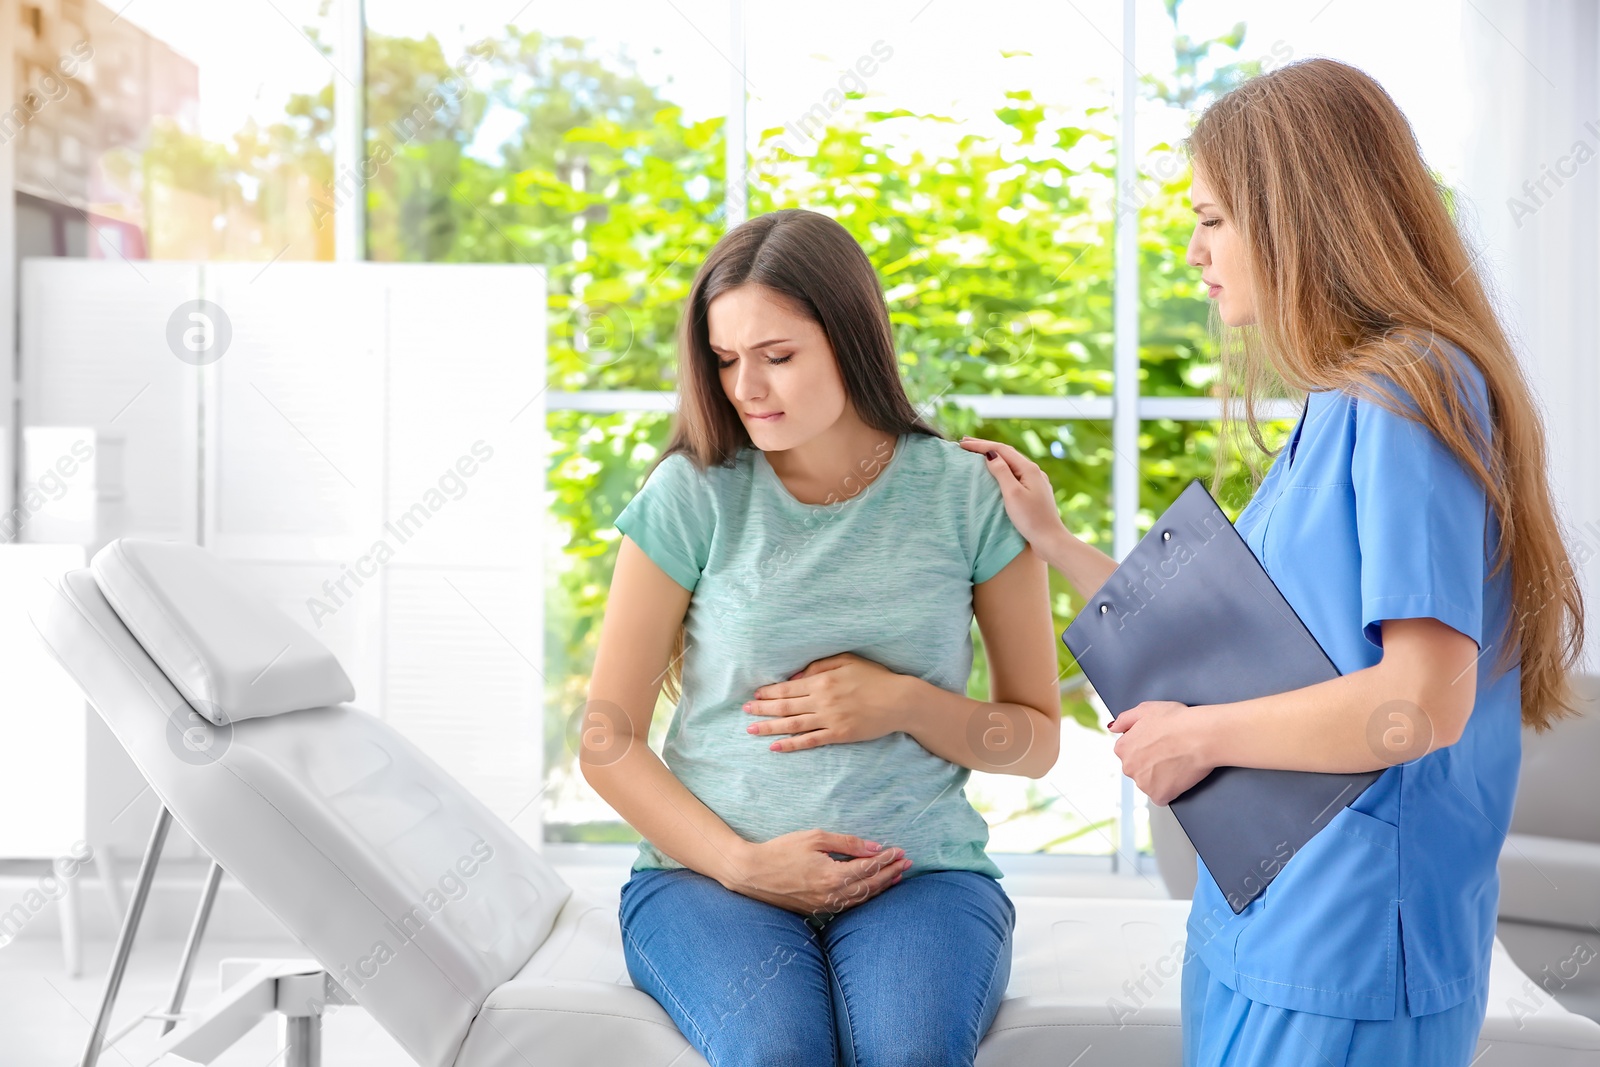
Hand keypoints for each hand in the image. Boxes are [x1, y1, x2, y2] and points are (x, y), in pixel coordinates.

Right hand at [728, 830, 912, 918]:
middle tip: (907, 863)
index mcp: (833, 876)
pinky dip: (863, 896)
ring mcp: (824, 906)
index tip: (900, 850)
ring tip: (895, 877)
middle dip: (890, 873)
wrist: (752, 874)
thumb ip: (847, 843)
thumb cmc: (781, 851)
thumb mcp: (815, 838)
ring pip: (861, 898)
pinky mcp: (817, 910)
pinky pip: (847, 905)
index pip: (869, 867)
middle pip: (870, 886)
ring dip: (880, 887)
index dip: (887, 859)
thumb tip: (874, 848)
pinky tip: (870, 890)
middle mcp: (832, 895)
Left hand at [743, 653, 907, 751]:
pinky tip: (775, 746)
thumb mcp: (847, 661)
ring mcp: (830, 719)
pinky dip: (791, 744)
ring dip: (770, 727)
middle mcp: (822, 700)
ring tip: (751, 729)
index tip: (755, 695)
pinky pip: (810, 741)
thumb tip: (796, 676)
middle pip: (785, 706)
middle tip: (744, 712)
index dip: (770, 692)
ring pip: (792, 724)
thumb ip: (820, 666)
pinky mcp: (839, 735)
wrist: (899, 701)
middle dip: (762, 709)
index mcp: (823, 680)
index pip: (788, 687)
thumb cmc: (875, 678)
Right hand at [959, 436, 1069, 549]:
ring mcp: (1035, 481)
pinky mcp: (1034, 492)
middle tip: (965, 443)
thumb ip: (1002, 472)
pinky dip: (1001, 467)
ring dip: (993, 455)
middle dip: (985, 446)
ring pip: (1011, 462)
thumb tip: (990, 455)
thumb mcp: (1013, 494)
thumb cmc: (1031, 519)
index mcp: (1029, 469)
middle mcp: (1034, 471)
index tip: (962, 444)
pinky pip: (1015, 473)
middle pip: (1007, 453)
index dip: (980, 445)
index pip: (1001, 450)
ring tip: (977, 452)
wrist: (1050, 540)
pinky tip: (996, 471)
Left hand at [1108, 700, 1214, 805]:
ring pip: (1149, 784)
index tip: (1159, 743)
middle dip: (1150, 764)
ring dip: (1160, 778)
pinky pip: (1161, 797)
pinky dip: (1170, 790)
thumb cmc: (1177, 720)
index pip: (1129, 752)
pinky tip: (1178, 777)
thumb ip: (1124, 719)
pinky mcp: (1159, 795)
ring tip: (1176, 762)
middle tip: (1169, 753)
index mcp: (1122, 748)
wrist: (1200, 736)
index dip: (1146, 747)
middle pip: (1137, 769)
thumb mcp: (1146, 709)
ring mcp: (1143, 784)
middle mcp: (1128, 767)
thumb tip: (1112, 728)